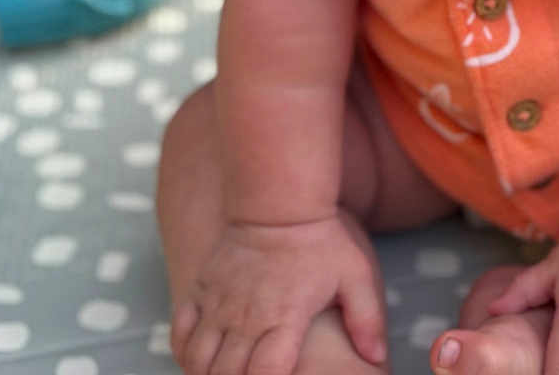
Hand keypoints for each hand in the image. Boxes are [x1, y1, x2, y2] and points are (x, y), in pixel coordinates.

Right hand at [170, 212, 384, 374]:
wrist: (279, 201)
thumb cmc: (322, 241)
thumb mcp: (356, 275)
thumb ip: (368, 319)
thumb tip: (377, 358)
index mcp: (285, 317)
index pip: (265, 374)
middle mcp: (247, 316)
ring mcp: (219, 304)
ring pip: (199, 362)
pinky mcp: (201, 291)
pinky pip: (180, 335)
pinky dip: (185, 355)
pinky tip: (201, 360)